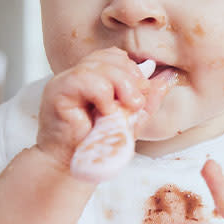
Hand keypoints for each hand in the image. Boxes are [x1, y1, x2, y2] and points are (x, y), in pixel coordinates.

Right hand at [37, 48, 152, 168]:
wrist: (71, 166)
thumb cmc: (96, 145)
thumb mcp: (130, 120)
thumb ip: (147, 100)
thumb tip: (167, 80)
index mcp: (94, 78)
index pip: (115, 56)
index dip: (132, 71)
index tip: (142, 95)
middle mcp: (79, 75)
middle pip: (109, 57)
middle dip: (130, 78)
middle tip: (136, 103)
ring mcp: (66, 81)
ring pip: (99, 66)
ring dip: (119, 86)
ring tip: (121, 110)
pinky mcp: (57, 91)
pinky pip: (84, 79)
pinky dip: (102, 94)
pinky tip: (104, 112)